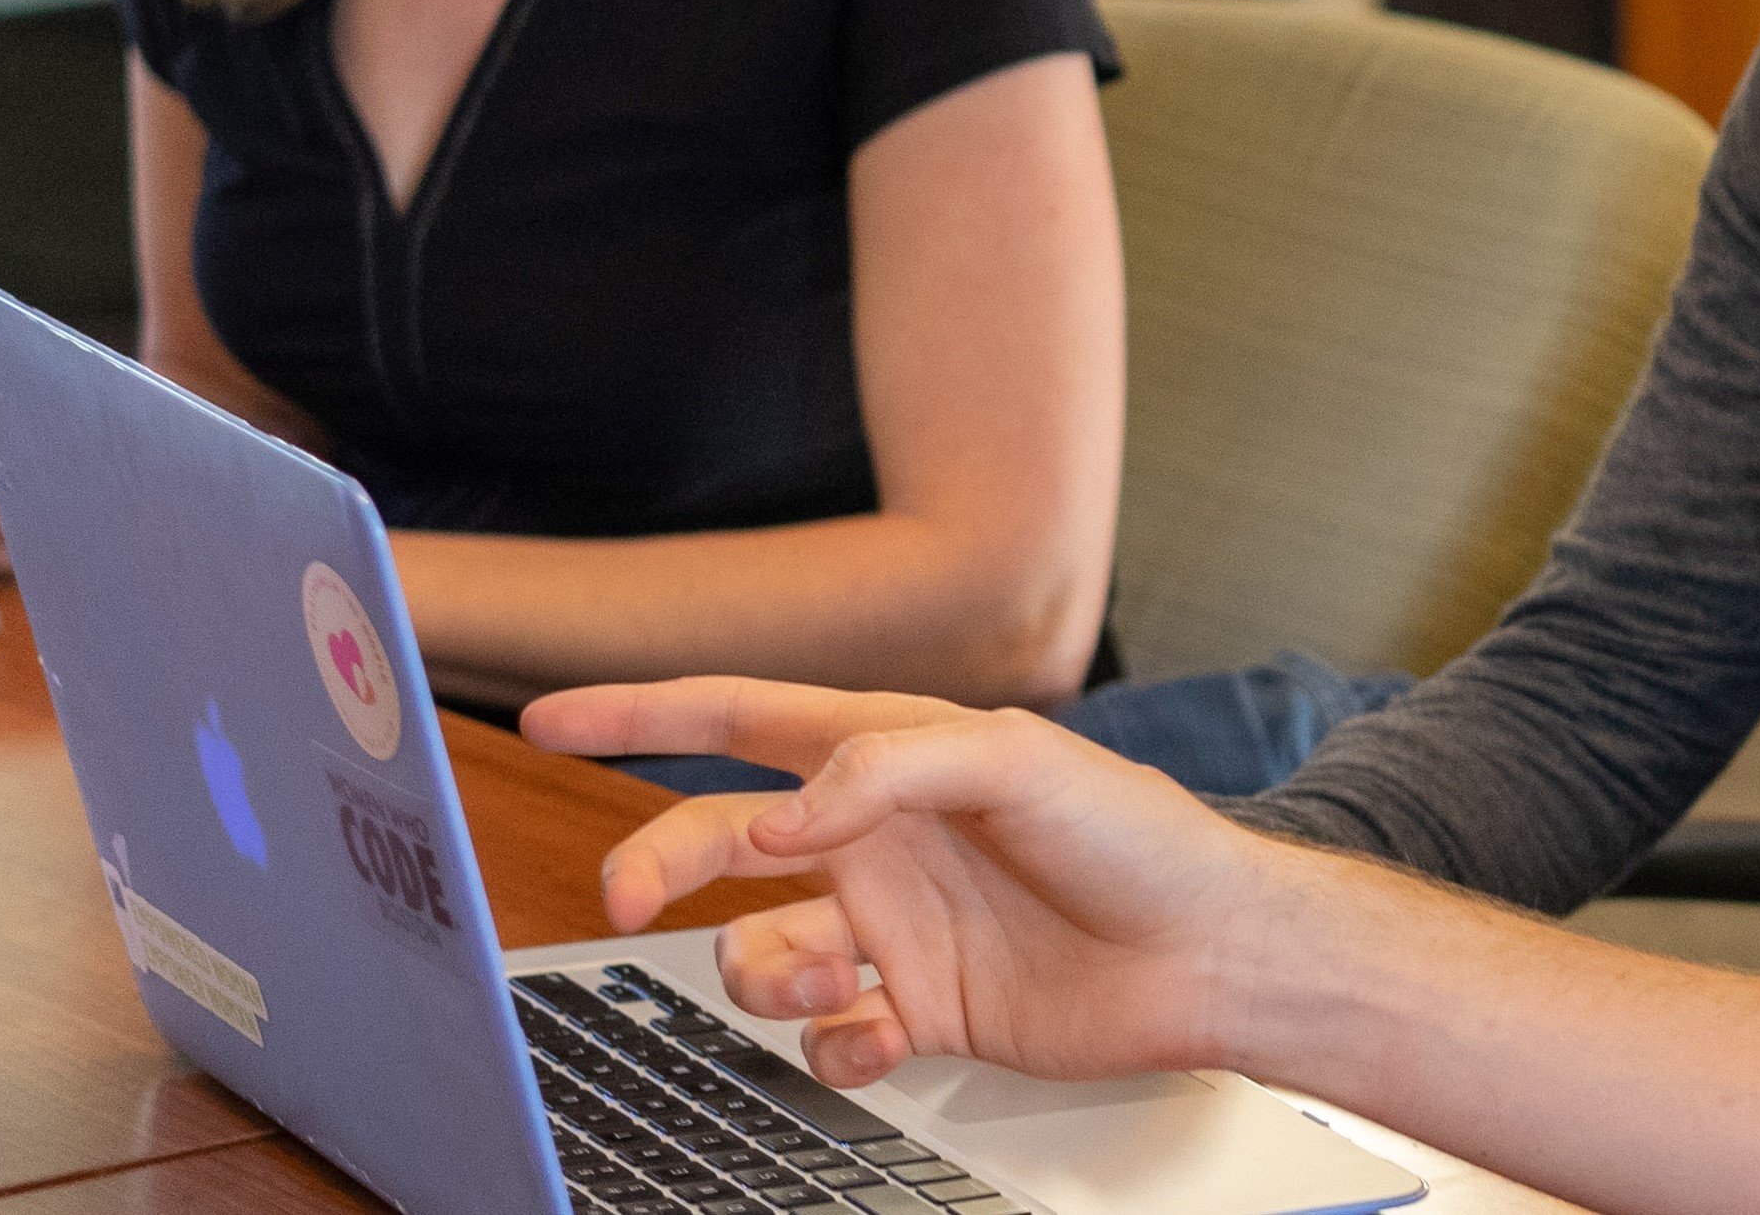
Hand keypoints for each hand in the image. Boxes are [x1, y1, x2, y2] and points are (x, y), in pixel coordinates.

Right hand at [529, 678, 1325, 1090]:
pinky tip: (886, 1031)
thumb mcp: (1016, 763)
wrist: (1209, 953)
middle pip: (718, 845)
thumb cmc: (1138, 836)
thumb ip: (888, 769)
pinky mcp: (919, 1007)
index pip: (742, 720)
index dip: (645, 714)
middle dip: (656, 867)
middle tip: (622, 901)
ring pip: (760, 953)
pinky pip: (826, 1037)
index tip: (550, 717)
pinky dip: (836, 1045)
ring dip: (765, 972)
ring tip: (831, 977)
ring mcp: (894, 926)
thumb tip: (782, 812)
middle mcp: (879, 839)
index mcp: (890, 757)